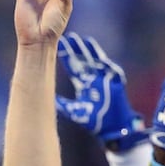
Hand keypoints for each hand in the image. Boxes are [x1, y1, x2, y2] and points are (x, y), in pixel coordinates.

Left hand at [55, 32, 146, 148]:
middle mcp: (94, 79)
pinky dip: (107, 66)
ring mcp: (105, 80)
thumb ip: (63, 105)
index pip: (74, 67)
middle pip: (84, 61)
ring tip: (84, 40)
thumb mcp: (75, 112)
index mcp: (84, 84)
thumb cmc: (96, 121)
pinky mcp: (116, 84)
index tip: (60, 45)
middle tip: (69, 37)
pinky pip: (112, 72)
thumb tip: (48, 99)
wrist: (113, 128)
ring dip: (91, 51)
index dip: (67, 56)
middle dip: (78, 49)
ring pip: (97, 61)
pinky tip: (101, 59)